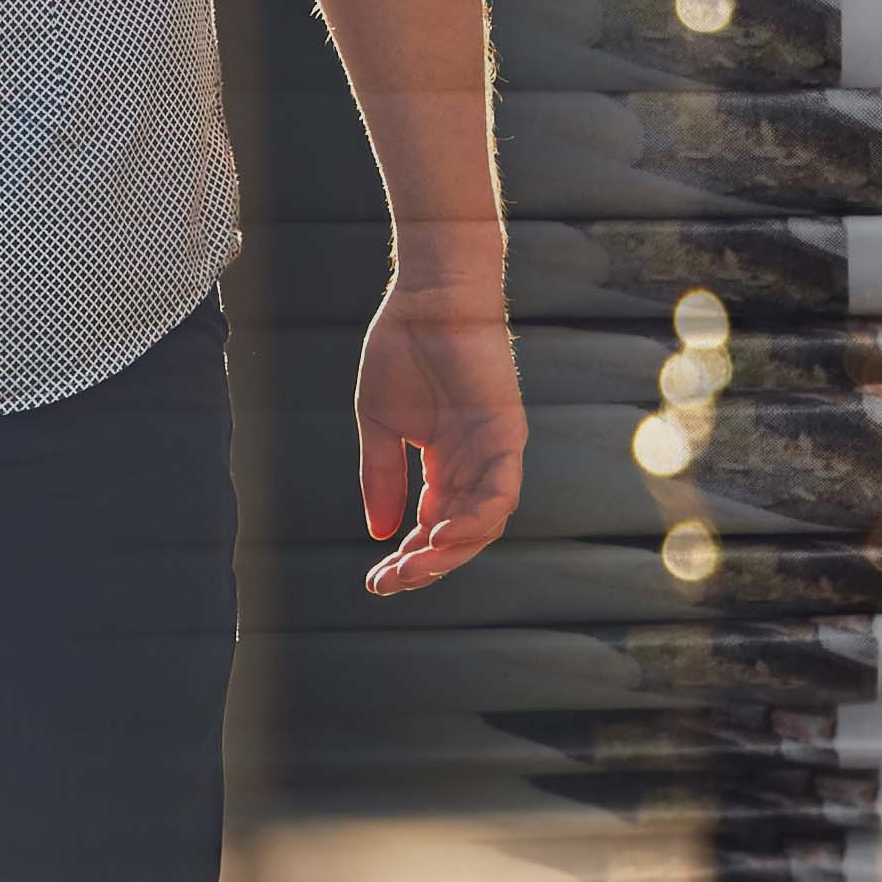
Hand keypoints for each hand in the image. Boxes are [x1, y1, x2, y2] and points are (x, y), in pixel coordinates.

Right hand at [353, 268, 523, 596]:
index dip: (406, 558)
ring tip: (413, 566)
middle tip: (389, 582)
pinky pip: (502, 492)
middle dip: (425, 566)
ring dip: (450, 553)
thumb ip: (381, 479)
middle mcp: (473, 465)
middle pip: (458, 536)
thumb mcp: (380, 426)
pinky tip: (442, 537)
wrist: (429, 298)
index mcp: (444, 464)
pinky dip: (476, 520)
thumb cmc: (402, 350)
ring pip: (483, 524)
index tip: (374, 580)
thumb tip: (378, 533)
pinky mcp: (507, 435)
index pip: (432, 527)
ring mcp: (493, 452)